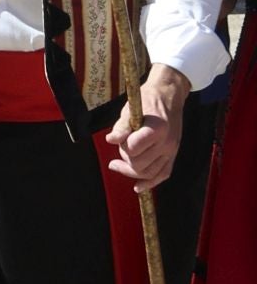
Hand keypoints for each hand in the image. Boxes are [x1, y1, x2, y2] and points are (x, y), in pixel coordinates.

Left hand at [106, 65, 188, 191]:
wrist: (169, 95)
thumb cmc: (147, 99)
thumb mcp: (132, 107)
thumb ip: (122, 126)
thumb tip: (110, 140)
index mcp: (157, 128)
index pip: (134, 148)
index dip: (123, 145)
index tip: (119, 138)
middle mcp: (167, 143)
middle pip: (140, 164)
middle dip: (125, 157)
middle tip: (120, 146)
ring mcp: (172, 151)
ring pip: (149, 173)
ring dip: (131, 171)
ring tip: (117, 164)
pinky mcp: (173, 155)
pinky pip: (162, 175)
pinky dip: (149, 183)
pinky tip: (138, 187)